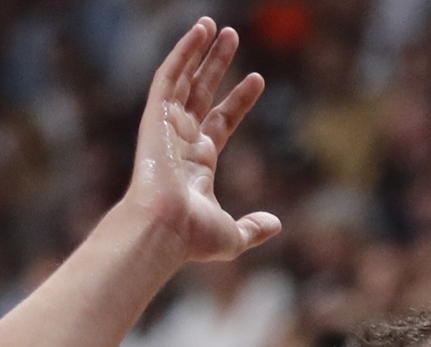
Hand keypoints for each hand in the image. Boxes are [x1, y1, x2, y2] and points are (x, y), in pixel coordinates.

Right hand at [125, 19, 280, 262]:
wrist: (164, 229)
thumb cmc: (192, 237)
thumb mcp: (233, 236)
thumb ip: (252, 228)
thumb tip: (275, 225)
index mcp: (197, 164)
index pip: (221, 121)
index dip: (239, 101)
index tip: (258, 79)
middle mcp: (181, 141)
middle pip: (201, 93)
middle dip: (216, 65)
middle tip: (233, 37)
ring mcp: (166, 127)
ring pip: (184, 79)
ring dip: (198, 51)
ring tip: (215, 24)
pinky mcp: (155, 117)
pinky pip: (169, 76)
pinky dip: (182, 53)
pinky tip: (199, 32)